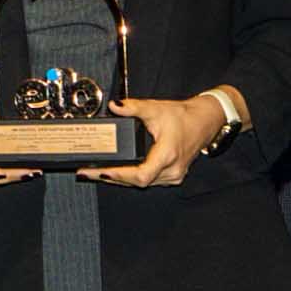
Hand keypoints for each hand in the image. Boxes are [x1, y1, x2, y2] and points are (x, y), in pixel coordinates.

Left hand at [79, 94, 224, 187]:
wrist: (205, 121)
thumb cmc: (184, 116)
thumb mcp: (156, 108)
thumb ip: (133, 107)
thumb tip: (114, 106)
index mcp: (167, 154)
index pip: (141, 175)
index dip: (119, 175)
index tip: (101, 171)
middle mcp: (171, 170)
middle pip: (136, 182)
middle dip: (110, 177)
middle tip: (86, 172)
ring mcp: (173, 176)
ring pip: (141, 184)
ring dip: (118, 179)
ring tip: (95, 173)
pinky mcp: (172, 176)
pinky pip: (148, 182)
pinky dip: (130, 178)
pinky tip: (115, 173)